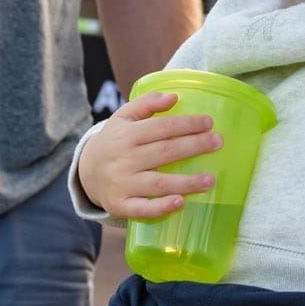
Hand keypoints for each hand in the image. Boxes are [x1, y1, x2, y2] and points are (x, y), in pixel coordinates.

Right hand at [77, 92, 222, 218]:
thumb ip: (147, 103)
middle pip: (164, 152)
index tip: (209, 122)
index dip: (186, 124)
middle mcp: (124, 159)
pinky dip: (161, 207)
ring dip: (186, 182)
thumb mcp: (123, 117)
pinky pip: (142, 209)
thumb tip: (174, 96)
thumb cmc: (114, 141)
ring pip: (158, 183)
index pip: (161, 127)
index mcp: (127, 135)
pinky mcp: (121, 205)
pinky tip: (180, 202)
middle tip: (218, 142)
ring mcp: (122, 184)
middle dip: (194, 146)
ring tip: (211, 180)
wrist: (86, 172)